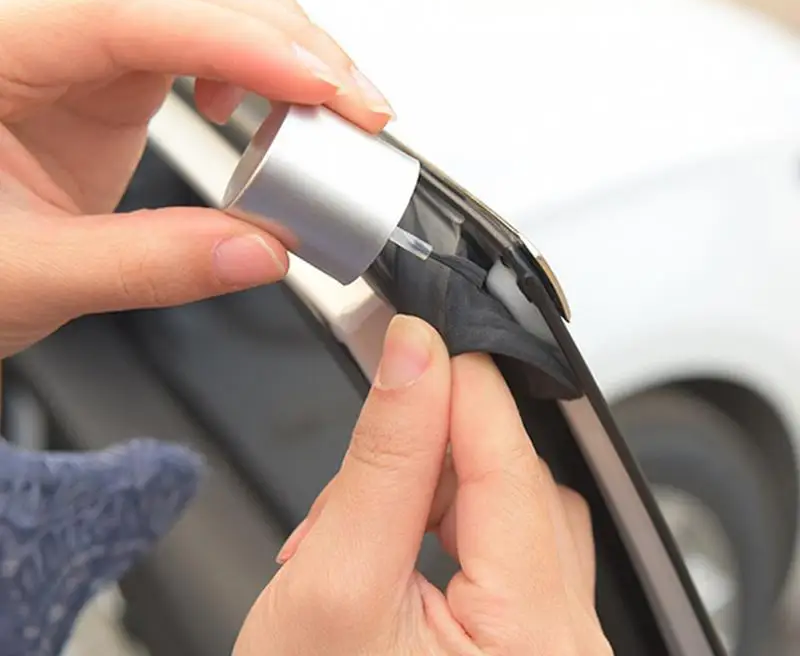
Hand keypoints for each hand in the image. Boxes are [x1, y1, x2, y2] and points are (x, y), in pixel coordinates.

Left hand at [0, 0, 393, 356]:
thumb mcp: (26, 276)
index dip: (245, 44)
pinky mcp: (112, 74)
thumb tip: (262, 251)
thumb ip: (148, 266)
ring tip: (333, 108)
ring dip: (287, 39)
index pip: (141, 12)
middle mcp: (47, 28)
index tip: (324, 89)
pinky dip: (258, 64)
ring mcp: (84, 46)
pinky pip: (204, 36)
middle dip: (293, 35)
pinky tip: (265, 110)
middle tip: (356, 106)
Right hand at [234, 315, 611, 655]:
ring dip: (435, 486)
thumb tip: (415, 358)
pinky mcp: (526, 641)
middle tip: (365, 454)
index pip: (511, 464)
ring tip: (363, 520)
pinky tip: (393, 543)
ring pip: (509, 508)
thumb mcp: (332, 586)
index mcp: (539, 640)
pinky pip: (501, 545)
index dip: (463, 384)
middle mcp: (569, 646)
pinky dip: (444, 522)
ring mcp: (551, 646)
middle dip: (434, 450)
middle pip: (517, 485)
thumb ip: (384, 461)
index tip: (419, 330)